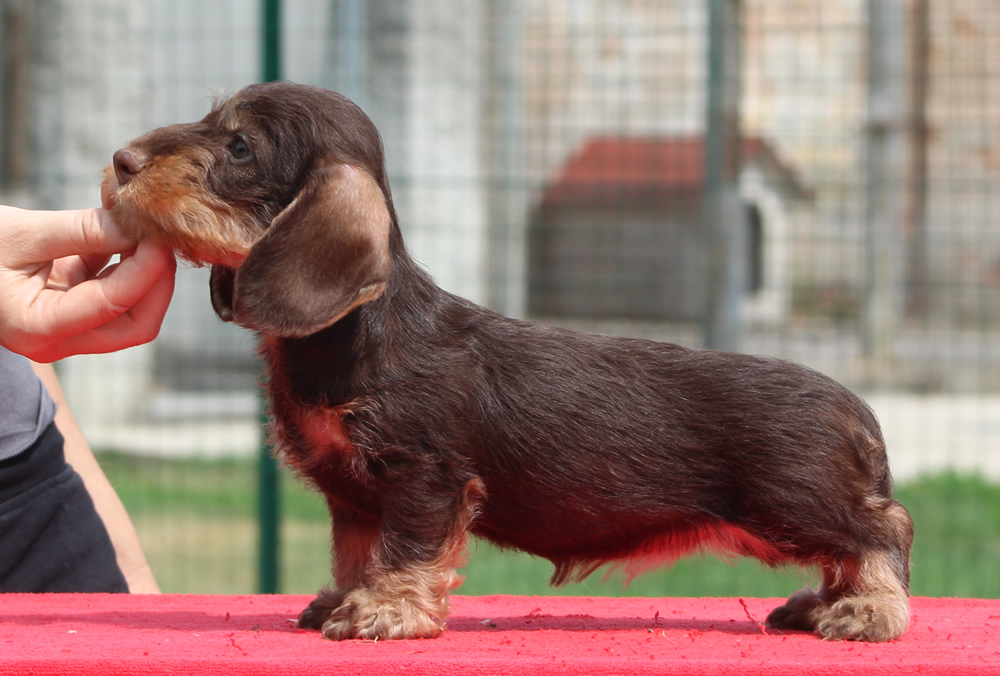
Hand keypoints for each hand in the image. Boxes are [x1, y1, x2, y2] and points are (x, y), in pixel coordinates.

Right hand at [0, 206, 175, 361]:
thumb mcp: (21, 233)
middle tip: (163, 238)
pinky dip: (121, 261)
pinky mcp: (69, 310)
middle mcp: (56, 340)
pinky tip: (119, 226)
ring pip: (128, 311)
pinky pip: (109, 291)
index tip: (161, 235)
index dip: (147, 269)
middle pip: (135, 325)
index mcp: (38, 328)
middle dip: (156, 282)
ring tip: (140, 224)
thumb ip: (82, 230)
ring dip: (142, 269)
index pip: (113, 305)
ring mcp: (65, 330)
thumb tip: (137, 224)